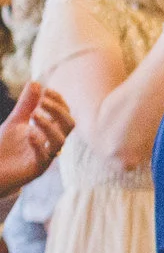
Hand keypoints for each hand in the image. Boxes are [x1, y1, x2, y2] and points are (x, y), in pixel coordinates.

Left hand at [0, 80, 72, 197]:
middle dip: (59, 112)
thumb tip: (36, 83)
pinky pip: (44, 158)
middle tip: (43, 101)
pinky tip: (29, 134)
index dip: (59, 102)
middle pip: (69, 126)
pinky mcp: (36, 169)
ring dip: (49, 126)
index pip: (64, 114)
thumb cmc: (6, 146)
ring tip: (34, 115)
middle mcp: (51, 143)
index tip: (47, 91)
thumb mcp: (15, 121)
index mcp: (49, 131)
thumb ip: (26, 104)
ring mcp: (45, 156)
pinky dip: (39, 144)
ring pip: (60, 142)